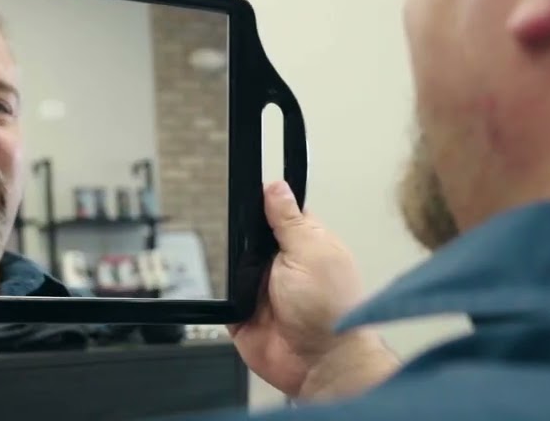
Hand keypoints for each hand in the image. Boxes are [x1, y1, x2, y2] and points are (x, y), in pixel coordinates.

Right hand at [229, 181, 396, 399]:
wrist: (319, 363)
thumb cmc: (331, 310)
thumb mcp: (310, 252)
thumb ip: (289, 220)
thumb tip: (276, 186)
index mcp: (305, 243)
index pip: (278, 211)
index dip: (263, 202)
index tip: (246, 189)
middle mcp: (282, 263)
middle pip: (248, 235)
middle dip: (240, 236)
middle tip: (242, 239)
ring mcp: (261, 288)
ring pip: (231, 262)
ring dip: (231, 265)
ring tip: (240, 272)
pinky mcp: (241, 311)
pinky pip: (220, 294)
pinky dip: (219, 292)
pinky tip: (227, 290)